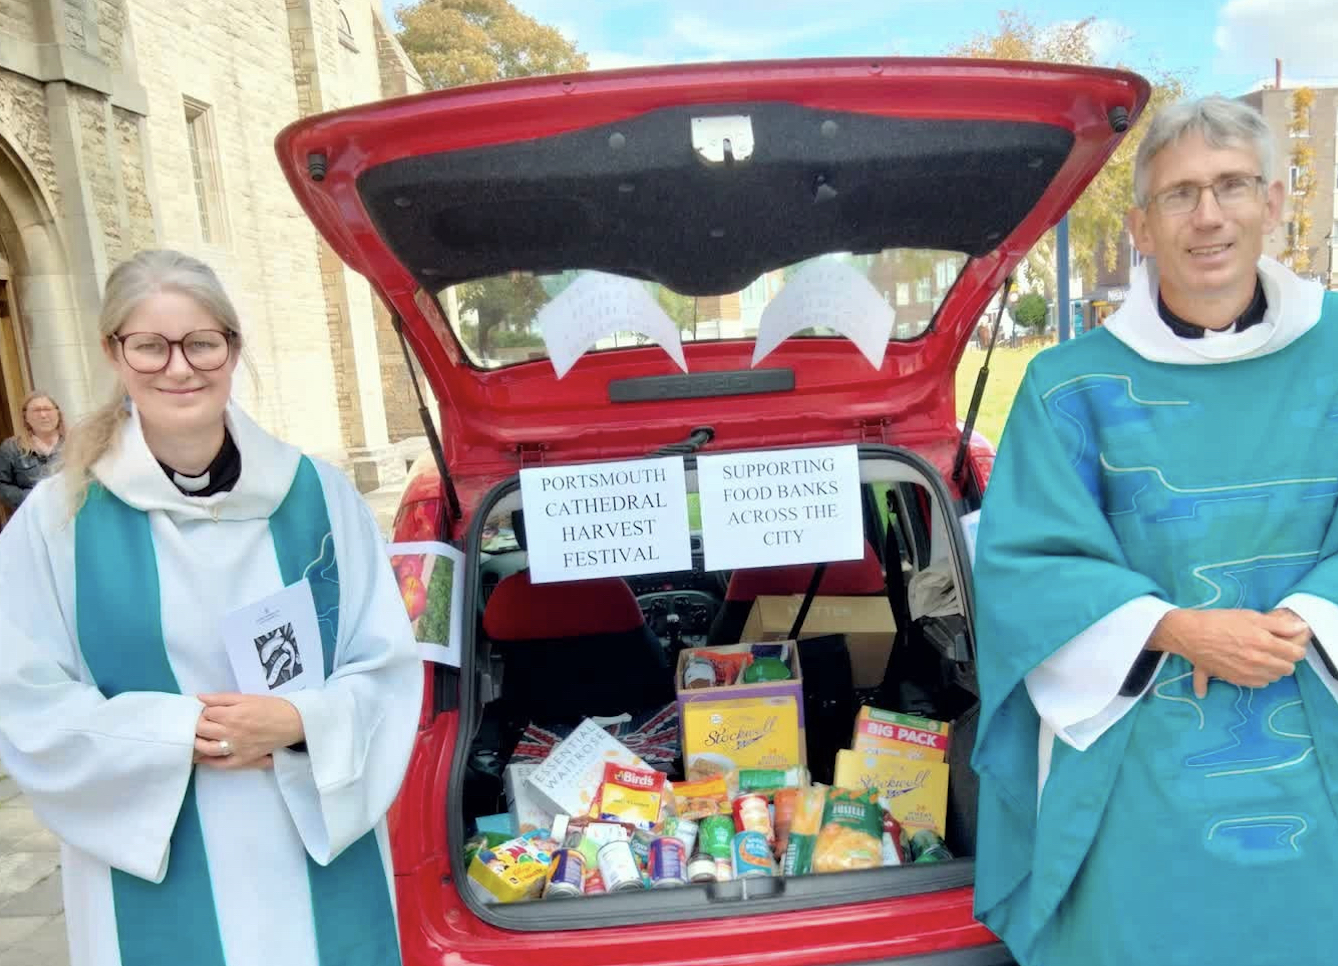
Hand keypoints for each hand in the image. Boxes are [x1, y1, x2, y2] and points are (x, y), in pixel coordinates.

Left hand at [193, 693, 303, 769]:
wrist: (293, 722)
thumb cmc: (272, 707)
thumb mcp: (247, 697)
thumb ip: (222, 698)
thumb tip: (200, 697)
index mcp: (232, 715)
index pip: (206, 713)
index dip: (205, 710)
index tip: (209, 710)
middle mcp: (231, 732)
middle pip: (202, 730)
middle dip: (199, 724)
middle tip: (205, 722)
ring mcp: (236, 748)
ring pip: (207, 748)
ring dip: (198, 742)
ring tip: (200, 737)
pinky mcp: (244, 758)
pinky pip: (222, 764)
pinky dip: (210, 762)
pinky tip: (203, 758)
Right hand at [1149, 608, 1308, 697]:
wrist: (1190, 634)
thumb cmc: (1219, 621)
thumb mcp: (1250, 616)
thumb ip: (1278, 624)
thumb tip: (1301, 628)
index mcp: (1264, 642)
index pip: (1295, 653)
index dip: (1296, 648)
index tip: (1289, 644)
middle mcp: (1258, 661)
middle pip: (1287, 668)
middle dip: (1286, 660)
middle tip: (1276, 650)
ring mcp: (1247, 672)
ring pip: (1274, 678)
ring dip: (1274, 669)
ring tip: (1264, 658)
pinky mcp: (1236, 680)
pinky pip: (1259, 685)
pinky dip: (1261, 677)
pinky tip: (1252, 667)